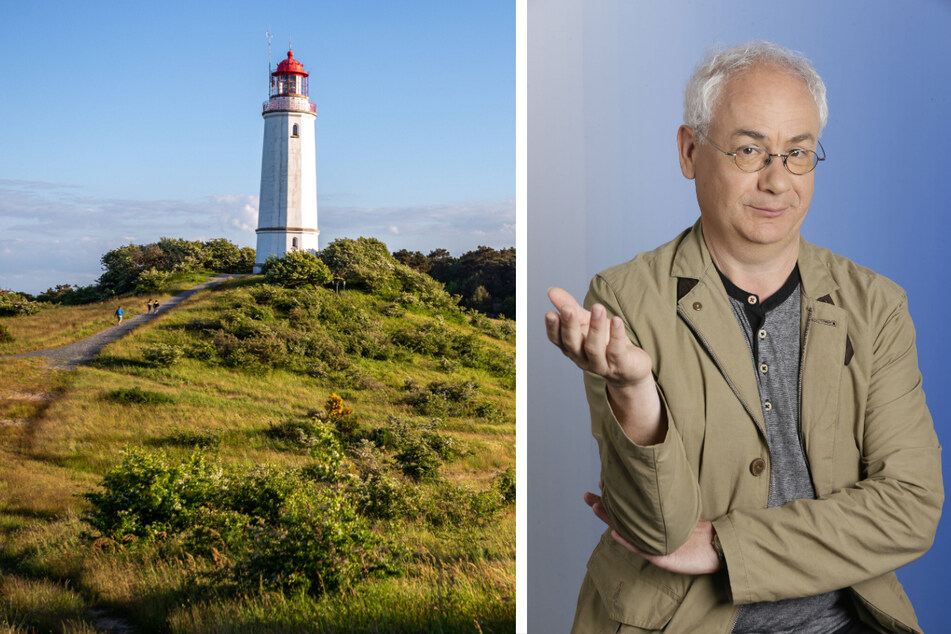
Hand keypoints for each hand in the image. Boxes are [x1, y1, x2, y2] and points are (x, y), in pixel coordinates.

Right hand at [544, 287, 652, 388]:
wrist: (632, 367)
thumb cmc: (605, 341)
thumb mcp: (586, 321)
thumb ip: (569, 306)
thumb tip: (551, 290)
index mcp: (571, 347)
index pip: (557, 339)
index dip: (553, 328)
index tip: (550, 313)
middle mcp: (582, 358)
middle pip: (572, 343)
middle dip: (569, 326)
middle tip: (568, 309)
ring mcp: (600, 364)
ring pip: (594, 348)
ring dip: (595, 327)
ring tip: (598, 307)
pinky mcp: (620, 366)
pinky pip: (616, 351)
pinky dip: (616, 335)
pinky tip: (617, 320)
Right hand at [584, 491, 721, 574]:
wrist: (717, 548)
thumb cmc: (701, 529)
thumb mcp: (682, 508)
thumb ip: (667, 497)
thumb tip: (656, 474)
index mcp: (651, 524)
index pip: (628, 508)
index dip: (613, 497)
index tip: (600, 483)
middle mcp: (649, 534)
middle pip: (621, 519)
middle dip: (603, 507)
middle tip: (587, 496)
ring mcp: (653, 546)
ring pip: (626, 532)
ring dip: (610, 520)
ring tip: (596, 507)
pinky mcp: (662, 558)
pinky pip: (640, 549)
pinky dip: (627, 541)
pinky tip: (614, 532)